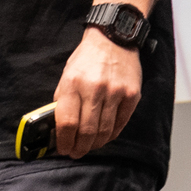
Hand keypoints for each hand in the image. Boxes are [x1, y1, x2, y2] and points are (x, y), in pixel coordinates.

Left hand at [50, 27, 142, 157]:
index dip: (64, 142)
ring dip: (95, 144)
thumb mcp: (67, 74)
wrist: (114, 38)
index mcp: (73, 83)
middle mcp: (95, 89)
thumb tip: (58, 128)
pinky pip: (120, 124)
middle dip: (79, 148)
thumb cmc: (87, 58)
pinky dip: (111, 135)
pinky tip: (104, 136)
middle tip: (76, 152)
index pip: (67, 123)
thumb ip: (63, 100)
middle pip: (86, 132)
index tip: (63, 149)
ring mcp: (115, 92)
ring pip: (104, 131)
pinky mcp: (131, 95)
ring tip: (89, 146)